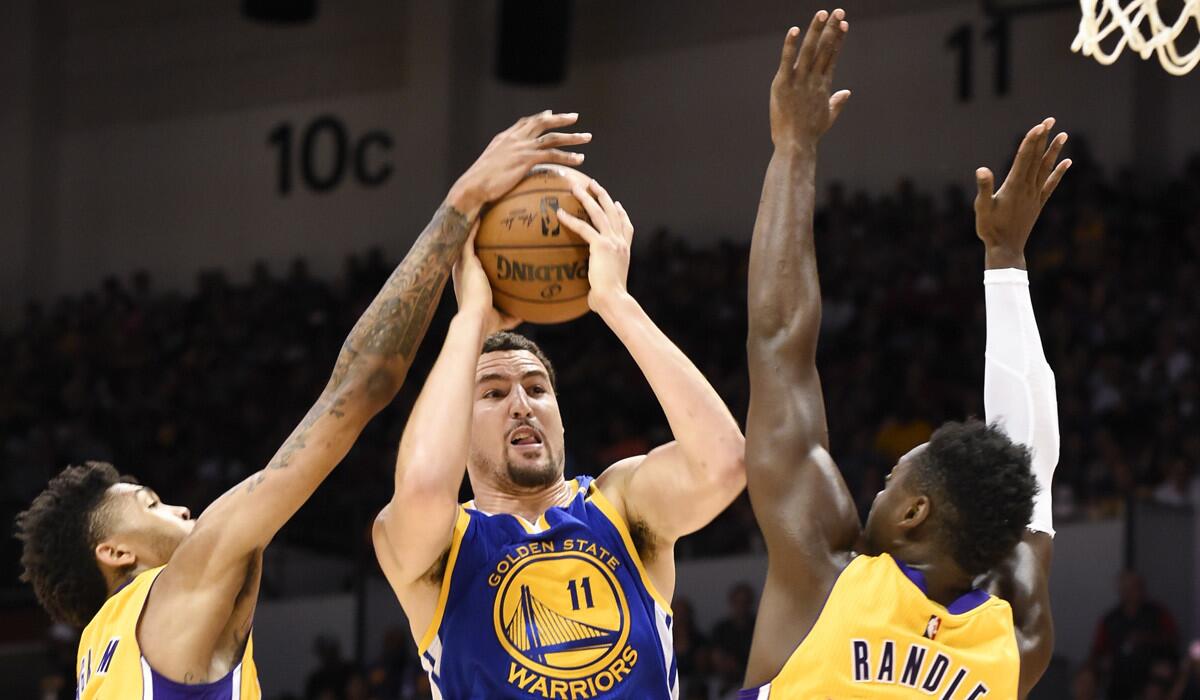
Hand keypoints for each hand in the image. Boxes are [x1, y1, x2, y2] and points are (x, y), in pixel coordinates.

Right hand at [447, 111, 590, 218]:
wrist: (473, 186)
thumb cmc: (478, 182)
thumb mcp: (489, 165)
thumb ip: (500, 159)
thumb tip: (504, 166)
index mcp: (505, 137)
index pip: (525, 122)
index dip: (539, 117)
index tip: (551, 113)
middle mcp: (514, 138)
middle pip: (542, 122)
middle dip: (560, 119)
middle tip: (575, 117)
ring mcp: (521, 147)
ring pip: (552, 137)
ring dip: (572, 137)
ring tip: (586, 138)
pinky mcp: (526, 159)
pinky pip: (553, 155)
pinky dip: (568, 156)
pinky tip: (579, 159)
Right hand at [452, 224, 520, 334]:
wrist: (476, 319)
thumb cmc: (487, 321)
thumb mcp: (502, 317)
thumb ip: (512, 314)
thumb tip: (525, 314)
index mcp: (469, 283)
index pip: (472, 266)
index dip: (477, 257)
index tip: (485, 250)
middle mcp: (463, 272)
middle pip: (466, 250)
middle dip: (472, 238)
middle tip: (481, 225)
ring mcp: (463, 266)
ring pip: (465, 241)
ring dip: (471, 229)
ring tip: (479, 213)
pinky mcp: (466, 262)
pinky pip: (468, 240)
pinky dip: (474, 228)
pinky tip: (480, 216)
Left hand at [556, 179, 633, 310]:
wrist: (614, 300)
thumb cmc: (608, 301)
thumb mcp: (606, 288)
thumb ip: (599, 284)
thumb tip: (591, 298)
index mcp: (625, 250)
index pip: (626, 226)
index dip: (621, 213)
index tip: (617, 204)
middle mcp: (621, 243)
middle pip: (613, 212)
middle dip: (603, 196)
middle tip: (593, 184)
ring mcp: (613, 242)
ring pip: (599, 213)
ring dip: (587, 198)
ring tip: (575, 187)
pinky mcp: (601, 245)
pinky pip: (583, 227)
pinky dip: (571, 220)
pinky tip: (559, 213)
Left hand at [770, 9, 850, 150]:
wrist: (796, 145)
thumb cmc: (810, 134)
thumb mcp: (827, 117)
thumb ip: (837, 103)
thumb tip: (846, 93)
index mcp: (823, 86)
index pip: (832, 56)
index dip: (838, 39)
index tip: (843, 24)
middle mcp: (813, 80)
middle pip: (825, 49)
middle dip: (832, 29)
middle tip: (839, 10)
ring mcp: (798, 81)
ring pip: (809, 50)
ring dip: (816, 30)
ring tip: (822, 13)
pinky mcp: (782, 84)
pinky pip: (786, 61)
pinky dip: (790, 45)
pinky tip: (795, 30)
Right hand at [975, 117, 1071, 268]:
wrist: (1006, 249)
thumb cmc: (990, 229)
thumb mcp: (981, 208)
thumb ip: (983, 188)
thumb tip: (982, 169)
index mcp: (1014, 186)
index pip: (1025, 158)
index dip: (1032, 140)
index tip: (1039, 125)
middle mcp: (1028, 188)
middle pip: (1037, 158)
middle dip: (1043, 138)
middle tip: (1050, 120)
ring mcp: (1035, 195)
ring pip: (1046, 168)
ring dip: (1054, 151)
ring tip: (1063, 135)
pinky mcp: (1037, 204)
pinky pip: (1051, 185)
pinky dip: (1059, 173)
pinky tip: (1067, 162)